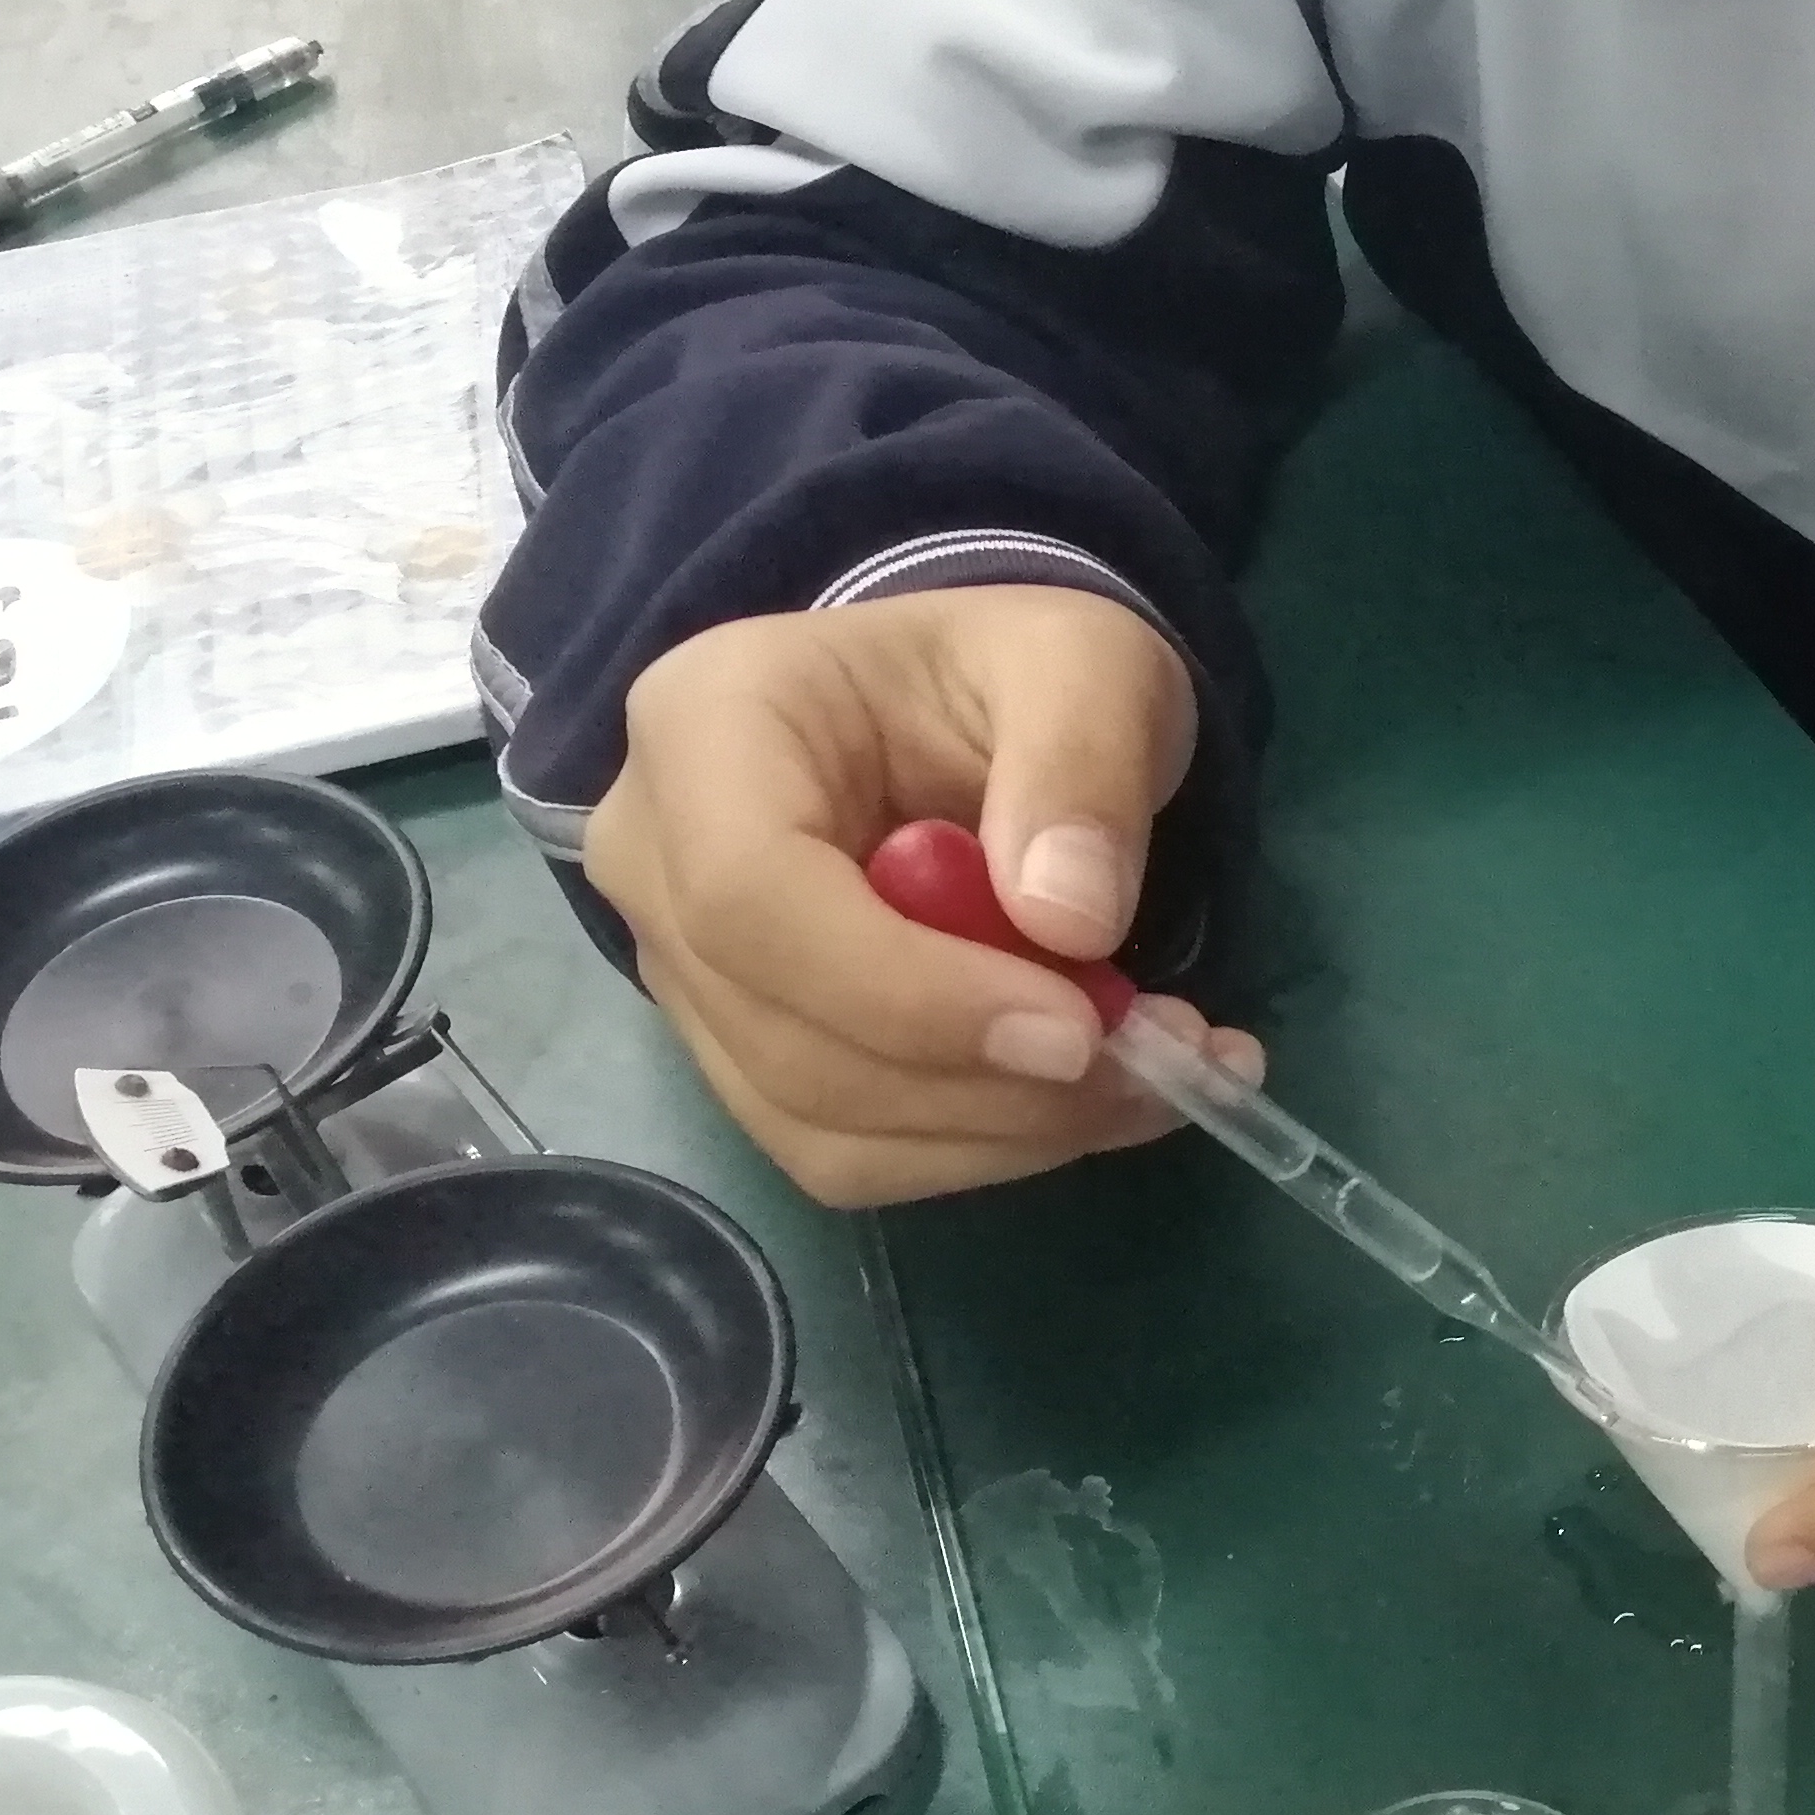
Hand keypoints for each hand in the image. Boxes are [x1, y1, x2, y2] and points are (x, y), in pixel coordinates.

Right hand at [582, 585, 1261, 1207]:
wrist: (966, 713)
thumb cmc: (1007, 670)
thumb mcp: (1082, 664)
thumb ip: (1082, 765)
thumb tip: (1070, 921)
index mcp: (705, 725)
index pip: (751, 895)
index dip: (908, 991)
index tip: (1075, 1029)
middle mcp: (654, 859)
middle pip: (785, 1034)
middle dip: (986, 1080)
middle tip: (1161, 1063)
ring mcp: (682, 970)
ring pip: (817, 1120)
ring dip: (1002, 1130)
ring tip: (1154, 1077)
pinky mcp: (741, 1053)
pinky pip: (845, 1150)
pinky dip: (983, 1146)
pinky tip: (1094, 1101)